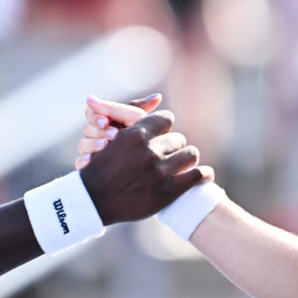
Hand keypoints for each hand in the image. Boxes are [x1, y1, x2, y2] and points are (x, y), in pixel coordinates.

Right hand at [75, 94, 161, 169]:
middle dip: (98, 130)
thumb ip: (142, 111)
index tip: (106, 122)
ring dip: (93, 144)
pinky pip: (80, 163)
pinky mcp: (90, 170)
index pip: (92, 112)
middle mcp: (98, 136)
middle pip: (87, 128)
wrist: (145, 180)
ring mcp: (93, 153)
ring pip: (83, 144)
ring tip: (106, 146)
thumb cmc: (146, 146)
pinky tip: (92, 162)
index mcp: (106, 122)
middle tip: (113, 135)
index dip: (96, 116)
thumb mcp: (142, 126)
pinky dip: (84, 162)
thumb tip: (158, 97)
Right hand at [78, 108, 212, 224]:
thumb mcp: (112, 136)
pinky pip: (197, 176)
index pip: (166, 119)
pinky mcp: (167, 193)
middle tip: (170, 153)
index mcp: (135, 135)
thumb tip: (159, 96)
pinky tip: (205, 174)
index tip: (162, 134)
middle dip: (174, 145)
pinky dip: (204, 174)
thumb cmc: (100, 165)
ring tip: (185, 163)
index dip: (164, 127)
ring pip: (191, 154)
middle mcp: (148, 152)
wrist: (92, 201)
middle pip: (178, 138)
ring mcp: (158, 173)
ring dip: (187, 158)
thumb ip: (133, 113)